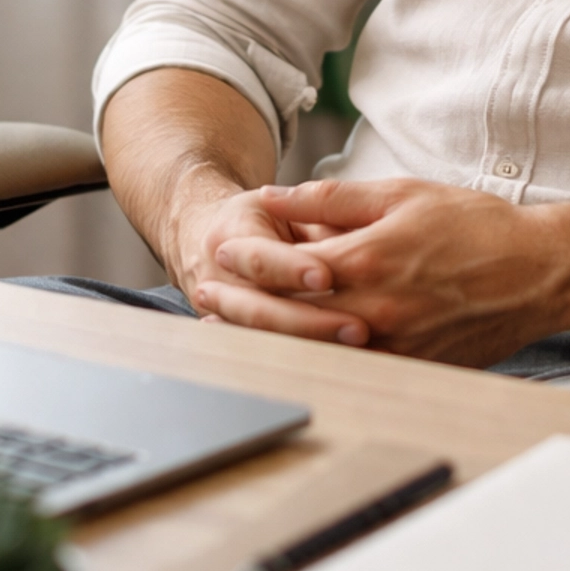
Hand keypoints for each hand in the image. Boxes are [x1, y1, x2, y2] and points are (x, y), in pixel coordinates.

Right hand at [169, 182, 370, 346]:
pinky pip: (272, 358)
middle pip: (260, 311)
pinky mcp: (238, 340)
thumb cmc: (257, 217)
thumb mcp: (283, 202)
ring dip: (313, 349)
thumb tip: (360, 235)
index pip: (260, 258)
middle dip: (310, 323)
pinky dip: (309, 365)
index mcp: (231, 235)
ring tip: (359, 351)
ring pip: (267, 342)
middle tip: (358, 328)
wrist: (209, 237)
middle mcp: (220, 280)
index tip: (327, 278)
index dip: (291, 269)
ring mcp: (223, 318)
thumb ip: (316, 215)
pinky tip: (346, 367)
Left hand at [211, 177, 569, 365]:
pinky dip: (313, 360)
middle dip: (239, 307)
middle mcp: (375, 311)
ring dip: (266, 340)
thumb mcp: (403, 194)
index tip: (219, 254)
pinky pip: (348, 370)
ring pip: (310, 351)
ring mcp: (393, 348)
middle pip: (287, 317)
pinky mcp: (411, 369)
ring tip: (231, 328)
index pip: (286, 268)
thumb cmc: (477, 226)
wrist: (538, 273)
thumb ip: (334, 200)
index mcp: (370, 260)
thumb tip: (277, 197)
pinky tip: (291, 352)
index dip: (245, 262)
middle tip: (205, 297)